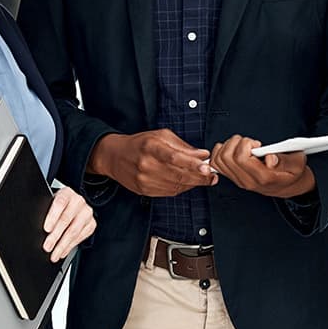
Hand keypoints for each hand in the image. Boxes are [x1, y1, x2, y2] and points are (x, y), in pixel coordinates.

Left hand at [42, 184, 95, 261]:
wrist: (73, 204)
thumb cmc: (58, 206)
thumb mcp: (50, 203)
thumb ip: (45, 212)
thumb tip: (36, 228)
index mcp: (66, 193)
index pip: (60, 203)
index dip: (53, 216)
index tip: (46, 229)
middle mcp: (78, 201)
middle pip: (66, 220)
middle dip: (55, 236)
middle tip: (47, 247)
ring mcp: (86, 212)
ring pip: (74, 231)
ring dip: (63, 245)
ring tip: (54, 254)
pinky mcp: (91, 223)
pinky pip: (80, 237)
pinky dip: (70, 247)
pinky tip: (63, 252)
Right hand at [87, 130, 216, 197]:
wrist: (115, 157)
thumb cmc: (141, 143)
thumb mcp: (160, 136)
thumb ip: (183, 146)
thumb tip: (203, 154)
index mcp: (150, 146)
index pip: (174, 157)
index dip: (192, 164)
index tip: (207, 167)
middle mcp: (146, 164)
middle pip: (177, 174)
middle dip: (199, 177)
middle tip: (212, 176)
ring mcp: (144, 180)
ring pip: (175, 186)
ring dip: (193, 184)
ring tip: (206, 179)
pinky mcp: (144, 190)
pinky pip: (169, 192)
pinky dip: (182, 188)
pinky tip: (189, 183)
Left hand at [207, 135, 315, 197]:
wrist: (288, 186)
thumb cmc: (292, 172)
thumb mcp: (296, 164)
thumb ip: (284, 160)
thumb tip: (269, 158)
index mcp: (263, 177)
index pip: (241, 158)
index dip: (246, 145)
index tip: (257, 143)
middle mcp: (247, 181)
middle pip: (226, 157)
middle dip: (236, 142)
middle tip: (249, 142)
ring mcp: (238, 180)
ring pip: (218, 160)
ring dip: (227, 146)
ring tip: (242, 145)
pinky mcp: (233, 178)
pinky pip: (216, 165)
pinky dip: (220, 153)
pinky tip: (233, 149)